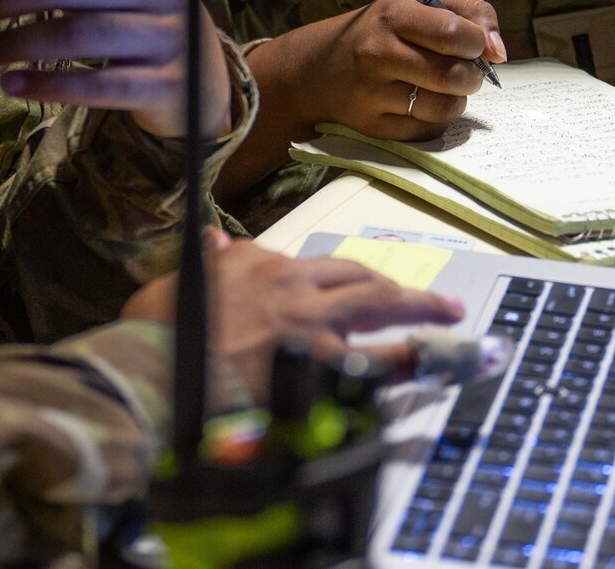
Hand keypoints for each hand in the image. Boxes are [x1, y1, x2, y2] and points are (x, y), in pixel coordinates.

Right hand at [121, 231, 462, 398]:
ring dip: (422, 317)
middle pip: (364, 283)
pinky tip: (429, 369)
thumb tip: (218, 242)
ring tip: (457, 326)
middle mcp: (296, 294)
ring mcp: (310, 333)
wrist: (157, 372)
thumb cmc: (158, 331)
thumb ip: (212, 264)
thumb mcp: (180, 282)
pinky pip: (372, 368)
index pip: (322, 271)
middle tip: (445, 305)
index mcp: (264, 270)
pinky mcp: (316, 373)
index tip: (368, 291)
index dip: (354, 282)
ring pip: (379, 315)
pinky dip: (402, 366)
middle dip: (406, 293)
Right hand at [253, 0, 503, 144]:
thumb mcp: (418, 5)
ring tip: (446, 88)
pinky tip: (423, 104)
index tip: (475, 45)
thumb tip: (500, 52)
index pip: (452, 32)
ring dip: (457, 100)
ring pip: (443, 107)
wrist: (319, 69)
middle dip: (473, 75)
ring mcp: (372, 93)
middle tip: (467, 71)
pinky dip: (435, 120)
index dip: (477, 42)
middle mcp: (377, 52)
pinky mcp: (372, 126)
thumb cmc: (382, 31)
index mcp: (392, 14)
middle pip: (452, 74)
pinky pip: (426, 130)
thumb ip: (469, 13)